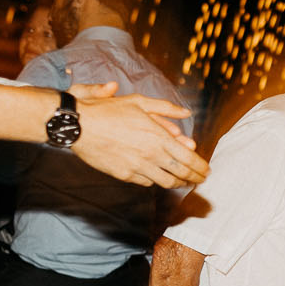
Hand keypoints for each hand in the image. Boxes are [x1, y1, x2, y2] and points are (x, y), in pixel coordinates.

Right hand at [68, 82, 205, 187]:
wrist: (78, 125)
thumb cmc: (108, 110)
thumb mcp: (139, 102)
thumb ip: (165, 109)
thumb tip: (186, 114)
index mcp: (158, 136)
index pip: (189, 158)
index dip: (201, 167)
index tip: (207, 171)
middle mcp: (151, 154)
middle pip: (181, 174)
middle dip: (195, 178)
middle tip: (201, 180)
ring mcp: (137, 167)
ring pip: (165, 182)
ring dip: (177, 183)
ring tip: (183, 182)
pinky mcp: (124, 175)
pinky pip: (146, 182)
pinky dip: (155, 180)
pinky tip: (158, 177)